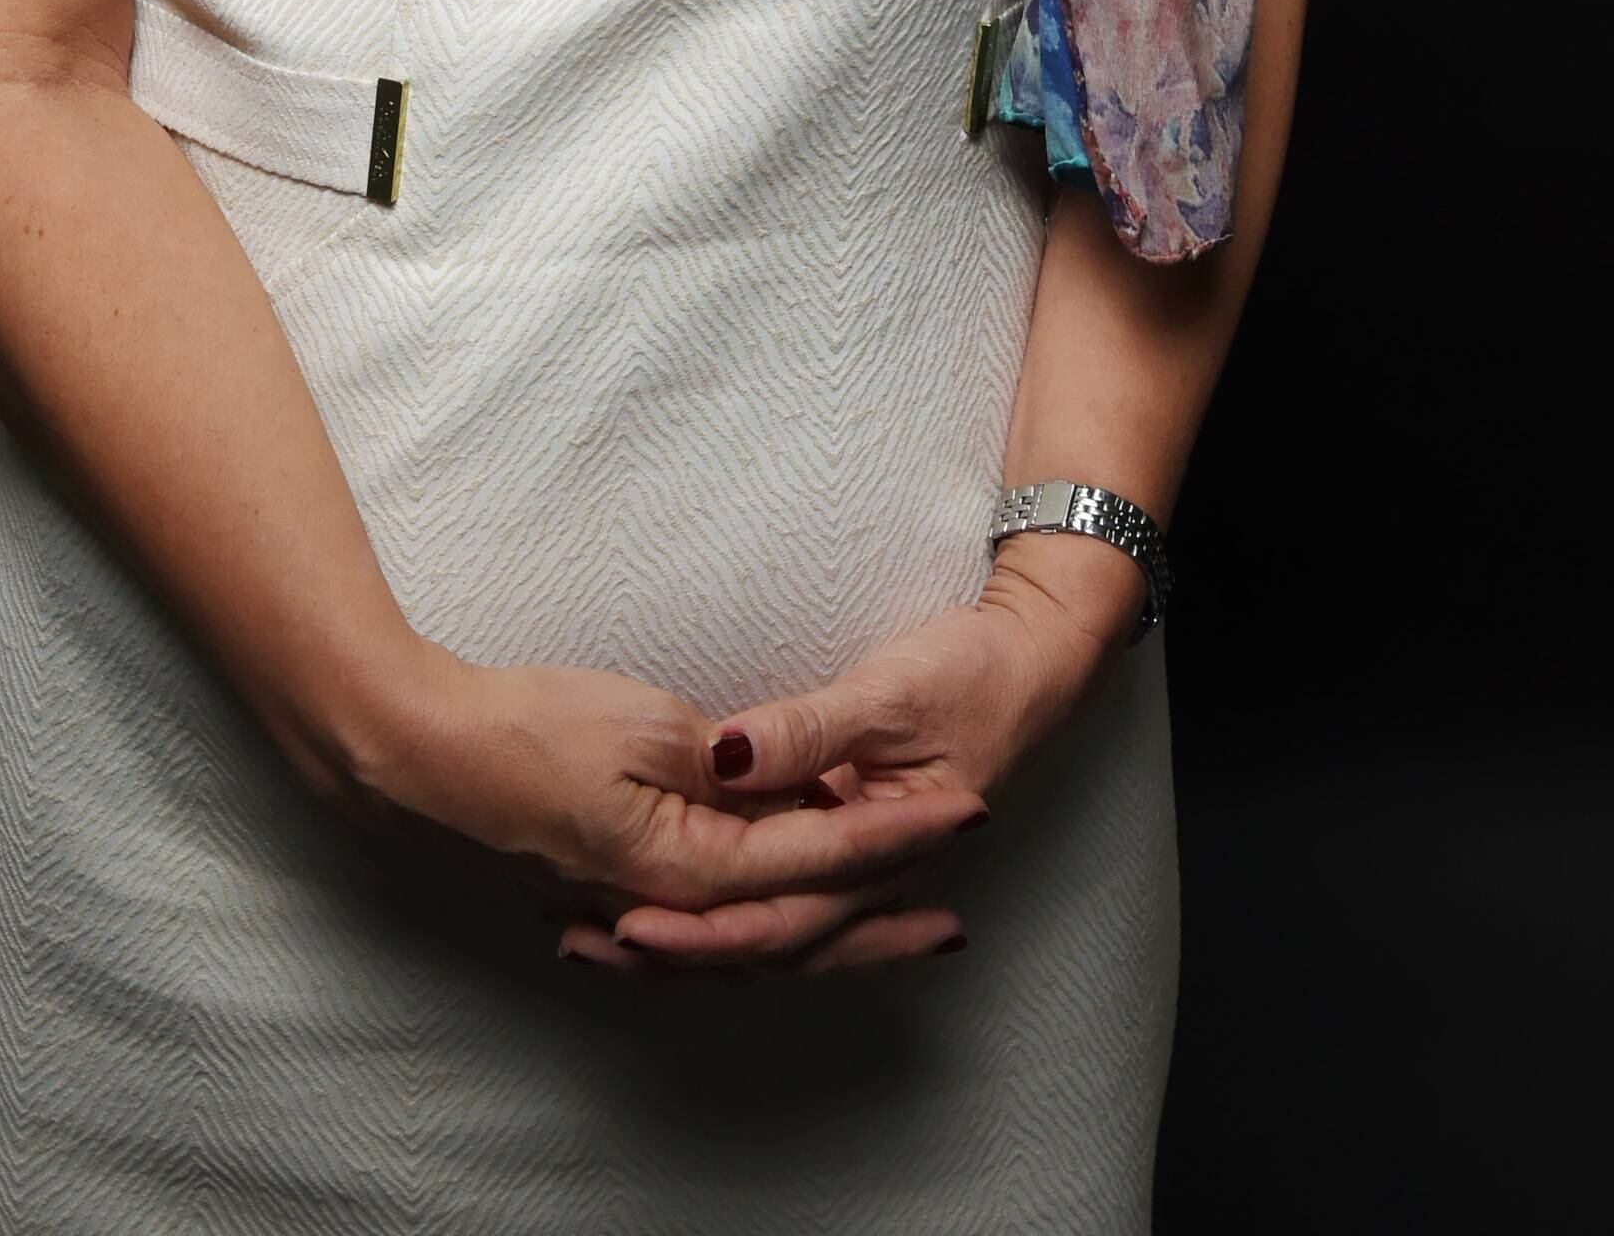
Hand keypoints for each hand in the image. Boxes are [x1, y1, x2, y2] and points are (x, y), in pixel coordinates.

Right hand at [358, 642, 987, 964]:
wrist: (415, 761)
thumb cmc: (524, 730)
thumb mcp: (647, 724)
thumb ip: (734, 763)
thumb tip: (790, 791)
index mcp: (684, 870)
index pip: (819, 858)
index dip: (898, 838)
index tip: (966, 818)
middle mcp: (665, 912)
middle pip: (796, 931)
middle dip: (878, 924)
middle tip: (952, 929)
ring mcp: (630, 913)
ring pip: (752, 945)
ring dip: (823, 938)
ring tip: (887, 929)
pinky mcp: (603, 896)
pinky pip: (703, 934)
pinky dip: (754, 933)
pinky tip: (771, 922)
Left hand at [591, 541, 1140, 979]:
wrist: (1033, 660)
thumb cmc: (972, 675)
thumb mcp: (886, 695)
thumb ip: (805, 732)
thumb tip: (726, 756)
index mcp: (878, 861)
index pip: (776, 922)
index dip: (699, 930)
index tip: (626, 925)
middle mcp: (862, 883)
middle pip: (755, 943)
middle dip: (670, 952)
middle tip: (579, 944)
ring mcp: (851, 867)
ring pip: (757, 927)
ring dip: (683, 940)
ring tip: (594, 938)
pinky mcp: (837, 835)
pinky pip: (768, 890)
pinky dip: (712, 904)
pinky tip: (658, 896)